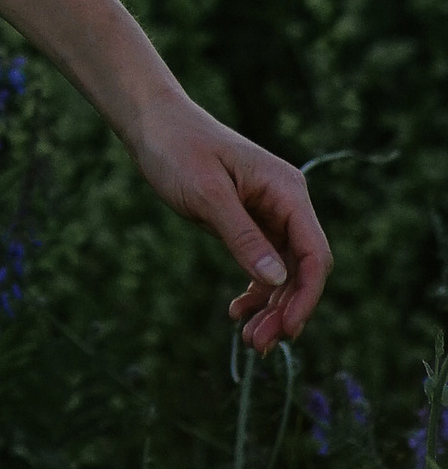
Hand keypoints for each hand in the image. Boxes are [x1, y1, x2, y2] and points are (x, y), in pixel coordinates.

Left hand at [120, 93, 331, 353]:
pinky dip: (255, 290)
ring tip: (248, 338)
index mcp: (287, 191)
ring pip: (283, 272)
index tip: (289, 330)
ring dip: (271, 306)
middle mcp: (286, 203)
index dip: (306, 295)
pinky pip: (263, 264)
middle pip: (302, 268)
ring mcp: (269, 213)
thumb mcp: (206, 194)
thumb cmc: (177, 149)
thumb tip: (276, 281)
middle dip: (285, 309)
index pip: (314, 253)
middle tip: (257, 344)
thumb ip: (242, 236)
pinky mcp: (249, 222)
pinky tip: (237, 310)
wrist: (153, 124)